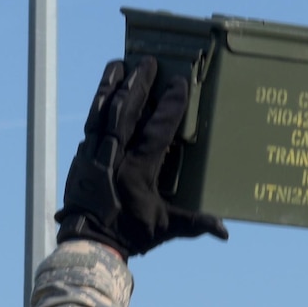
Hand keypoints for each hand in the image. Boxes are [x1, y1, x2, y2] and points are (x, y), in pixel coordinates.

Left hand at [57, 57, 227, 258]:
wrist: (89, 243)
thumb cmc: (129, 235)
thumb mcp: (163, 229)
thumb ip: (194, 224)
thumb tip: (225, 232)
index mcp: (138, 173)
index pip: (156, 132)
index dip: (169, 107)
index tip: (178, 83)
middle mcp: (115, 158)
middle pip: (125, 113)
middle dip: (138, 85)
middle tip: (149, 62)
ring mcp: (95, 154)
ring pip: (103, 112)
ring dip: (112, 86)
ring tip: (121, 63)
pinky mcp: (82, 154)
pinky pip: (91, 121)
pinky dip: (98, 102)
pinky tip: (105, 87)